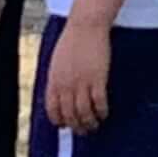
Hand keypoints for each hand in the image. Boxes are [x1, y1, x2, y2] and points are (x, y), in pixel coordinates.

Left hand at [45, 13, 113, 130]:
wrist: (85, 26)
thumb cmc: (72, 40)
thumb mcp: (57, 62)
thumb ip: (57, 78)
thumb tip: (60, 93)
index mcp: (54, 81)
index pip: (53, 110)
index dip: (59, 121)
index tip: (65, 125)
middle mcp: (66, 85)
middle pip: (70, 115)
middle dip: (76, 126)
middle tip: (83, 130)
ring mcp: (82, 83)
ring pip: (85, 113)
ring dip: (90, 122)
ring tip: (95, 125)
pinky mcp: (97, 79)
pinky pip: (99, 103)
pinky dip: (102, 112)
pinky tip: (104, 113)